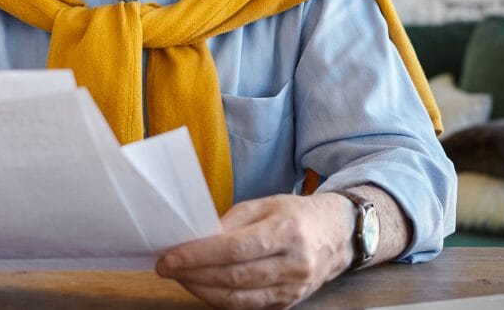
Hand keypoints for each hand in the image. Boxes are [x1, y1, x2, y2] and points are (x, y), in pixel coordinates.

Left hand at [155, 193, 354, 308]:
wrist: (337, 235)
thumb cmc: (297, 215)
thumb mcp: (266, 204)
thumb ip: (232, 221)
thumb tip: (198, 239)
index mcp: (287, 231)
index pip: (235, 249)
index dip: (198, 255)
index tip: (170, 257)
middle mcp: (292, 264)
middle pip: (233, 277)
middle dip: (193, 274)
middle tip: (167, 268)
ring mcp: (292, 289)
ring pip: (237, 299)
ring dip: (202, 290)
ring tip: (181, 278)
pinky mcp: (287, 304)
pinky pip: (247, 307)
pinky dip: (220, 300)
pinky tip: (203, 288)